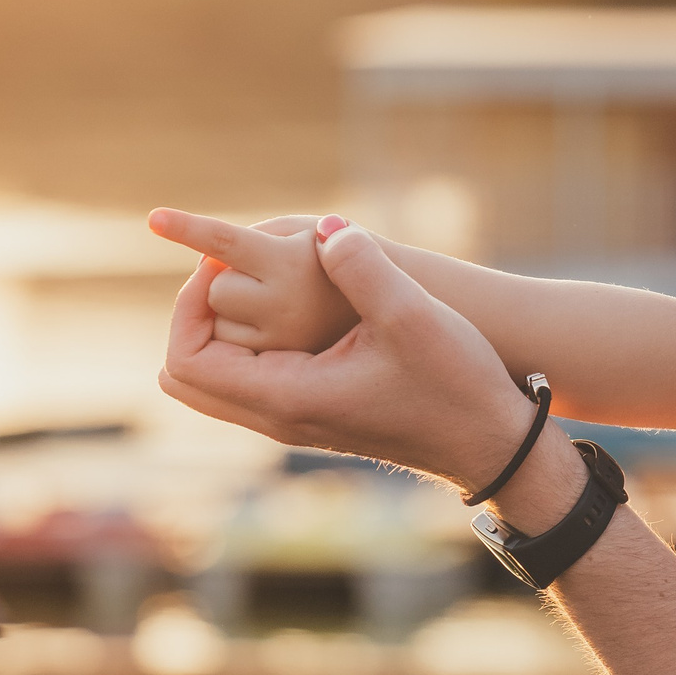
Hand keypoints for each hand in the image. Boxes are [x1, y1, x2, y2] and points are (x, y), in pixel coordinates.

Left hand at [157, 217, 536, 492]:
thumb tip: (327, 230)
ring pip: (213, 383)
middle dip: (193, 318)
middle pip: (184, 378)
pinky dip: (243, 345)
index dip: (186, 306)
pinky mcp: (314, 416)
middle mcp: (280, 419)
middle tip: (225, 274)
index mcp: (288, 398)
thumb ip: (363, 267)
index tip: (216, 265)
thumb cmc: (457, 385)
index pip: (186, 361)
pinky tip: (287, 308)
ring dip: (217, 332)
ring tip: (251, 285)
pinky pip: (245, 383)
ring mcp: (294, 423)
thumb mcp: (413, 316)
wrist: (491, 444)